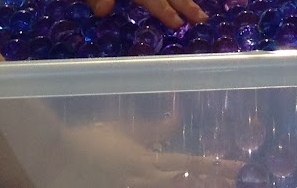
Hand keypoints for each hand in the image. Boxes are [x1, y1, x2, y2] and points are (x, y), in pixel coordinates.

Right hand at [45, 120, 241, 187]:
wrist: (55, 159)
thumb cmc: (89, 141)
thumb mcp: (124, 131)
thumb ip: (154, 127)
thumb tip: (180, 115)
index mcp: (148, 162)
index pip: (191, 165)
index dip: (216, 167)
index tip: (238, 167)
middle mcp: (146, 182)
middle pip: (187, 185)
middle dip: (214, 183)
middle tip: (241, 181)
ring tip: (222, 186)